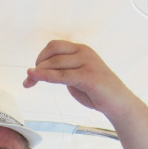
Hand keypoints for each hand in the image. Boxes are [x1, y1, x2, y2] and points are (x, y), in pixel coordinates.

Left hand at [23, 40, 143, 120]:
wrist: (118, 103)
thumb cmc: (95, 91)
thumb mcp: (75, 78)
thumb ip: (60, 73)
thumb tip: (36, 72)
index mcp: (81, 50)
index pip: (54, 45)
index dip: (40, 57)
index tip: (31, 73)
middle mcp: (84, 52)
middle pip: (52, 52)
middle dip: (37, 66)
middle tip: (29, 81)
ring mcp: (88, 63)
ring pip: (55, 64)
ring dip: (39, 73)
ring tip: (29, 83)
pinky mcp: (89, 77)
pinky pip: (63, 75)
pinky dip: (47, 76)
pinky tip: (36, 78)